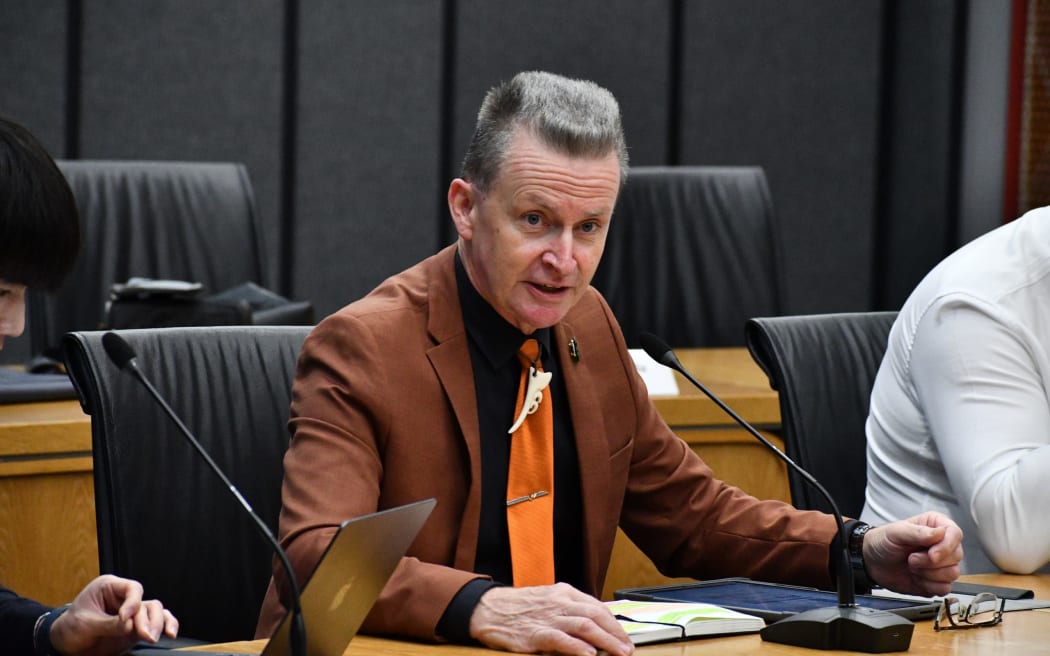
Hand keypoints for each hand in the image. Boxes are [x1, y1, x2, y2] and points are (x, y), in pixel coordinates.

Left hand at [48, 574, 178, 655]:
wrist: (66, 645)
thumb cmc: (70, 628)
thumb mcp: (85, 625)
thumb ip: (109, 624)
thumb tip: (130, 625)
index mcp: (109, 587)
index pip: (131, 588)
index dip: (133, 602)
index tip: (126, 618)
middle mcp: (124, 598)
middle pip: (146, 602)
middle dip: (147, 619)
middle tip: (144, 635)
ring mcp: (132, 614)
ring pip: (155, 612)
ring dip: (157, 624)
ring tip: (151, 638)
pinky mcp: (136, 628)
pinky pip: (156, 623)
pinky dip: (165, 626)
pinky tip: (170, 633)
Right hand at [469, 583, 633, 655]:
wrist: (487, 608)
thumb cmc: (518, 608)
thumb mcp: (547, 600)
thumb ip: (569, 610)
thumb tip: (594, 628)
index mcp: (564, 592)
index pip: (596, 607)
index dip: (614, 623)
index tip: (624, 637)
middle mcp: (559, 602)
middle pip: (595, 615)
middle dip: (615, 633)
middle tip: (628, 649)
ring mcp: (547, 617)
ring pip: (584, 626)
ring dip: (605, 641)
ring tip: (618, 653)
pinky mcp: (535, 633)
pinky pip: (560, 639)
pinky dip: (577, 647)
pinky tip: (589, 654)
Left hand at [863, 512, 962, 596]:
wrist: (872, 562)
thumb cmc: (883, 541)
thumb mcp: (896, 532)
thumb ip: (917, 532)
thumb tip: (940, 533)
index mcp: (935, 526)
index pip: (955, 534)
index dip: (946, 546)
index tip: (932, 554)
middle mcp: (942, 545)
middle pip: (956, 556)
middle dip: (930, 562)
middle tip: (911, 558)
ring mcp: (941, 564)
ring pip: (953, 574)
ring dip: (928, 574)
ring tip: (912, 566)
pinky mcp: (937, 581)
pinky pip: (945, 588)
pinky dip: (928, 585)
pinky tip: (916, 578)